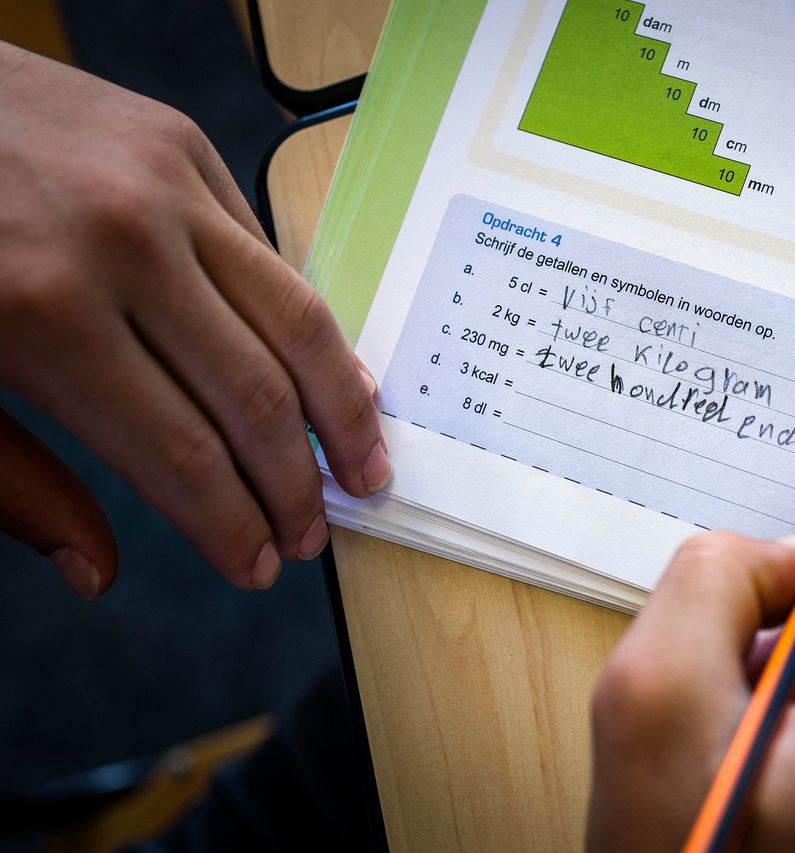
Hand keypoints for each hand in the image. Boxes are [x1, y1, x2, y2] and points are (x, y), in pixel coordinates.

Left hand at [0, 43, 387, 597]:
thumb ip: (12, 481)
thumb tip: (94, 569)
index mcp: (42, 318)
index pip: (180, 454)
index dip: (229, 526)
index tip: (257, 566)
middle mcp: (123, 248)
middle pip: (256, 397)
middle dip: (294, 486)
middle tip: (310, 535)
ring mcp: (164, 187)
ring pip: (295, 320)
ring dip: (343, 408)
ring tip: (364, 462)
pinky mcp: (183, 147)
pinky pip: (267, 254)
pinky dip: (304, 327)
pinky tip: (325, 375)